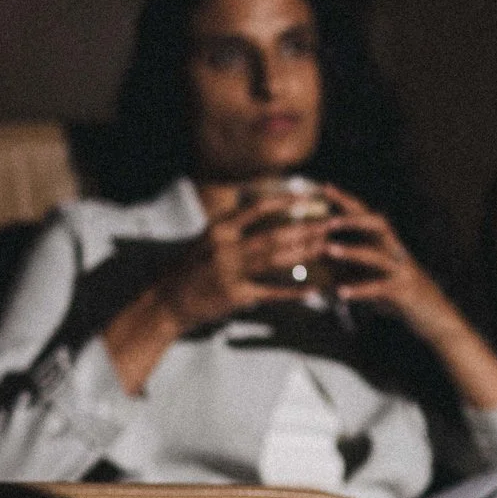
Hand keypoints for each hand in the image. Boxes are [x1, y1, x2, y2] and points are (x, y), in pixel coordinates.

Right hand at [157, 186, 335, 334]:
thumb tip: (262, 218)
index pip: (257, 208)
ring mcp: (231, 271)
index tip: (307, 196)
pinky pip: (272, 291)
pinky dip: (294, 291)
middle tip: (330, 224)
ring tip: (328, 247)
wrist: (166, 302)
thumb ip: (232, 231)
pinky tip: (313, 289)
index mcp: (219, 229)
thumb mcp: (205, 242)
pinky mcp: (237, 295)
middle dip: (305, 228)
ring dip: (305, 253)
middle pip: (275, 234)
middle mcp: (226, 247)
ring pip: (276, 259)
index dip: (285, 201)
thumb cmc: (187, 271)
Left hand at [321, 188, 496, 413]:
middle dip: (352, 219)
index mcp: (388, 245)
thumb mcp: (373, 280)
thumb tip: (320, 261)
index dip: (347, 201)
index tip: (326, 187)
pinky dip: (360, 289)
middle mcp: (396, 252)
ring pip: (377, 255)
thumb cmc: (399, 298)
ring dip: (352, 251)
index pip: (366, 216)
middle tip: (328, 220)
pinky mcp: (404, 292)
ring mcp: (402, 271)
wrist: (436, 319)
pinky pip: (380, 288)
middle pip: (377, 224)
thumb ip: (350, 269)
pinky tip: (342, 293)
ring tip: (329, 250)